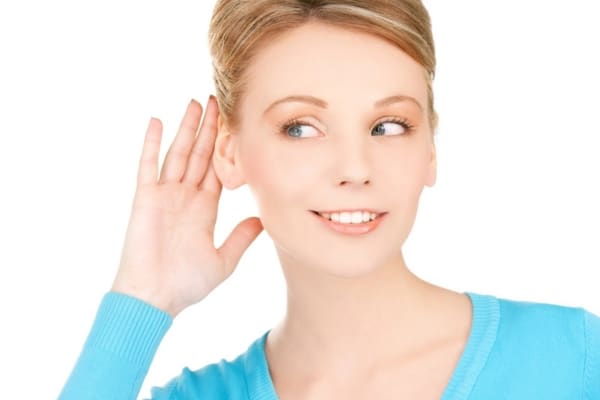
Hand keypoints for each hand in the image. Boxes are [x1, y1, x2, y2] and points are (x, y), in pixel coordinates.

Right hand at [111, 96, 262, 316]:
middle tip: (218, 101)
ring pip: (178, 153)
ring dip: (186, 128)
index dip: (227, 149)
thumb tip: (263, 220)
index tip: (237, 127)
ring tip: (196, 103)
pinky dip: (152, 144)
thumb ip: (241, 238)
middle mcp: (185, 197)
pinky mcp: (145, 198)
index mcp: (204, 209)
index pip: (218, 170)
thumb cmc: (186, 284)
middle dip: (209, 129)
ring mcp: (165, 195)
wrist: (154, 299)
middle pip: (200, 155)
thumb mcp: (224, 260)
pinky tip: (157, 121)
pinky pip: (148, 166)